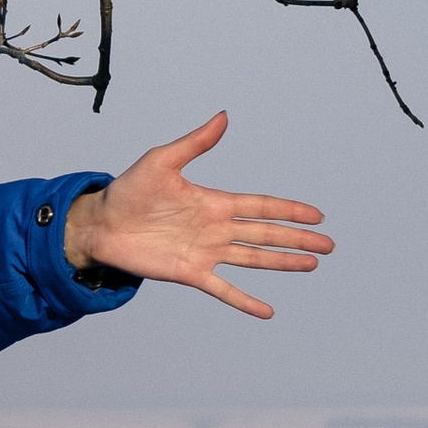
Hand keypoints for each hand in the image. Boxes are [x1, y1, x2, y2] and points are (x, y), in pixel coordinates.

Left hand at [62, 113, 331, 319]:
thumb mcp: (162, 161)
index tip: (317, 215)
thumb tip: (223, 116)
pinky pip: (223, 289)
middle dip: (297, 239)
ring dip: (282, 263)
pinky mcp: (189, 273)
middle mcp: (215, 228)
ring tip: (312, 265)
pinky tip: (267, 311)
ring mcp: (205, 252)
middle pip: (266, 233)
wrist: (99, 223)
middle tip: (329, 245)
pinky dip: (244, 301)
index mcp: (213, 201)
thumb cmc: (128, 190)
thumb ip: (195, 143)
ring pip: (253, 259)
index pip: (261, 205)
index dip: (289, 210)